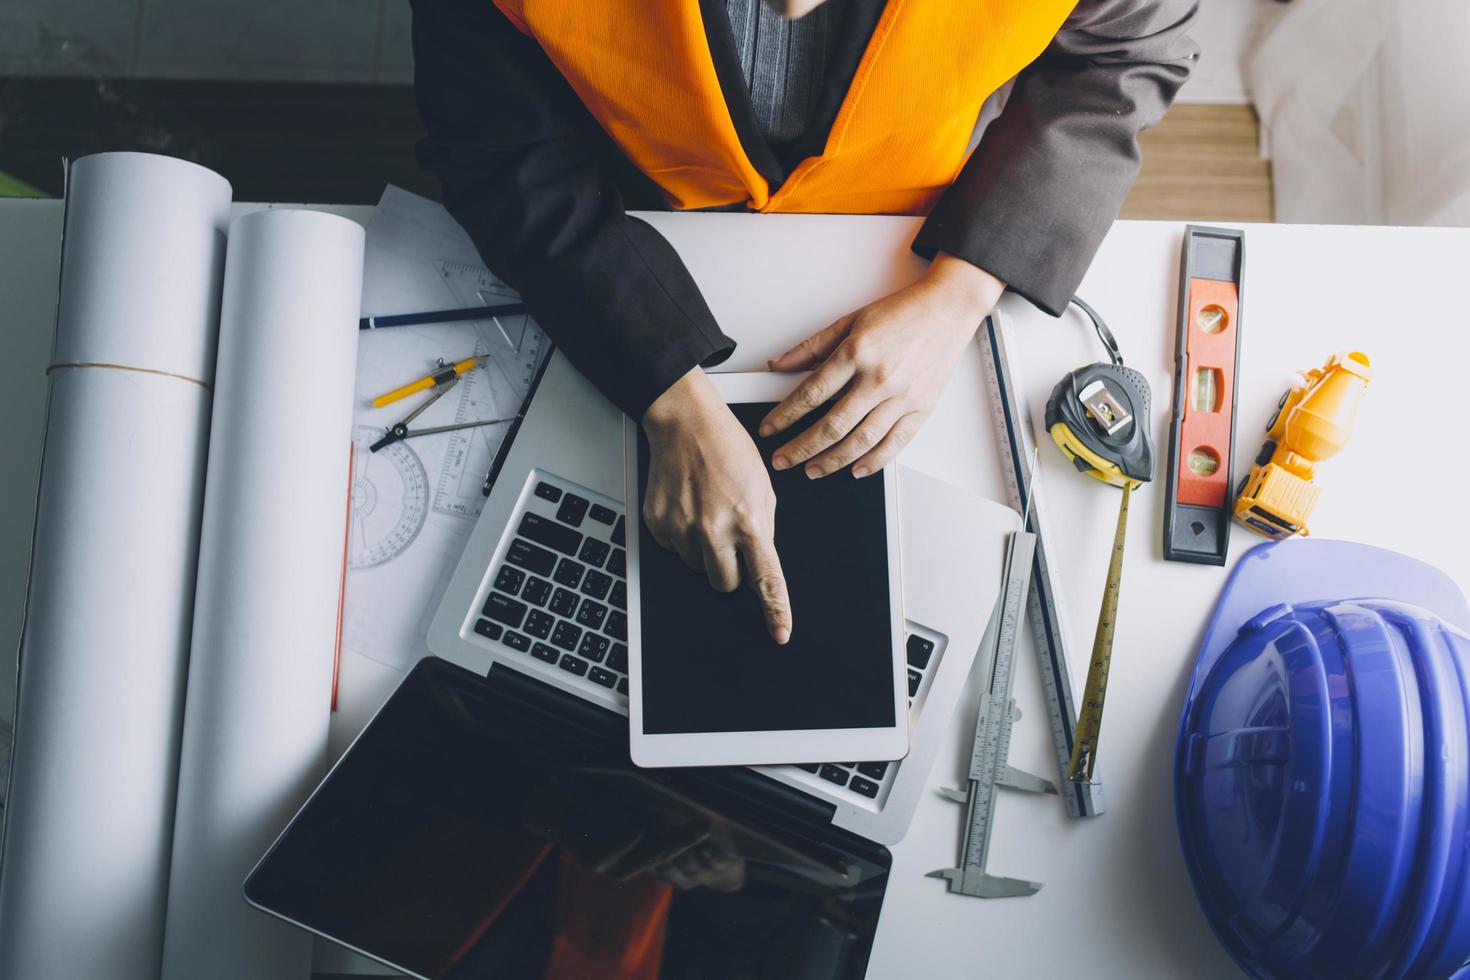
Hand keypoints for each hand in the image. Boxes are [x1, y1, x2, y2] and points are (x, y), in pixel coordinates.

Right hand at [643, 368, 792, 643]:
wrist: (685, 423)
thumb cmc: (726, 448)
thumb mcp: (763, 486)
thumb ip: (762, 526)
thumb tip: (757, 558)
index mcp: (749, 521)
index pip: (765, 579)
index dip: (776, 611)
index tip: (780, 633)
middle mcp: (714, 530)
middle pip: (726, 584)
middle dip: (730, 569)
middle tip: (728, 540)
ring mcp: (682, 529)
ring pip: (698, 568)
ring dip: (704, 552)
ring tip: (706, 514)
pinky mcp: (658, 525)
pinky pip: (674, 550)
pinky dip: (681, 537)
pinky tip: (687, 508)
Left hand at [761, 253, 1004, 477]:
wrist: (946, 310)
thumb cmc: (902, 314)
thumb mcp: (850, 321)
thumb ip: (811, 347)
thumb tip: (779, 364)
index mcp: (857, 352)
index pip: (811, 393)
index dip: (785, 416)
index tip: (770, 429)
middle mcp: (879, 377)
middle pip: (832, 424)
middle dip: (802, 448)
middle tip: (783, 460)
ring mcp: (902, 396)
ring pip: (861, 440)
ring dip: (833, 461)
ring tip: (813, 470)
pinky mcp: (920, 409)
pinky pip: (895, 443)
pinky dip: (874, 461)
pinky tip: (856, 469)